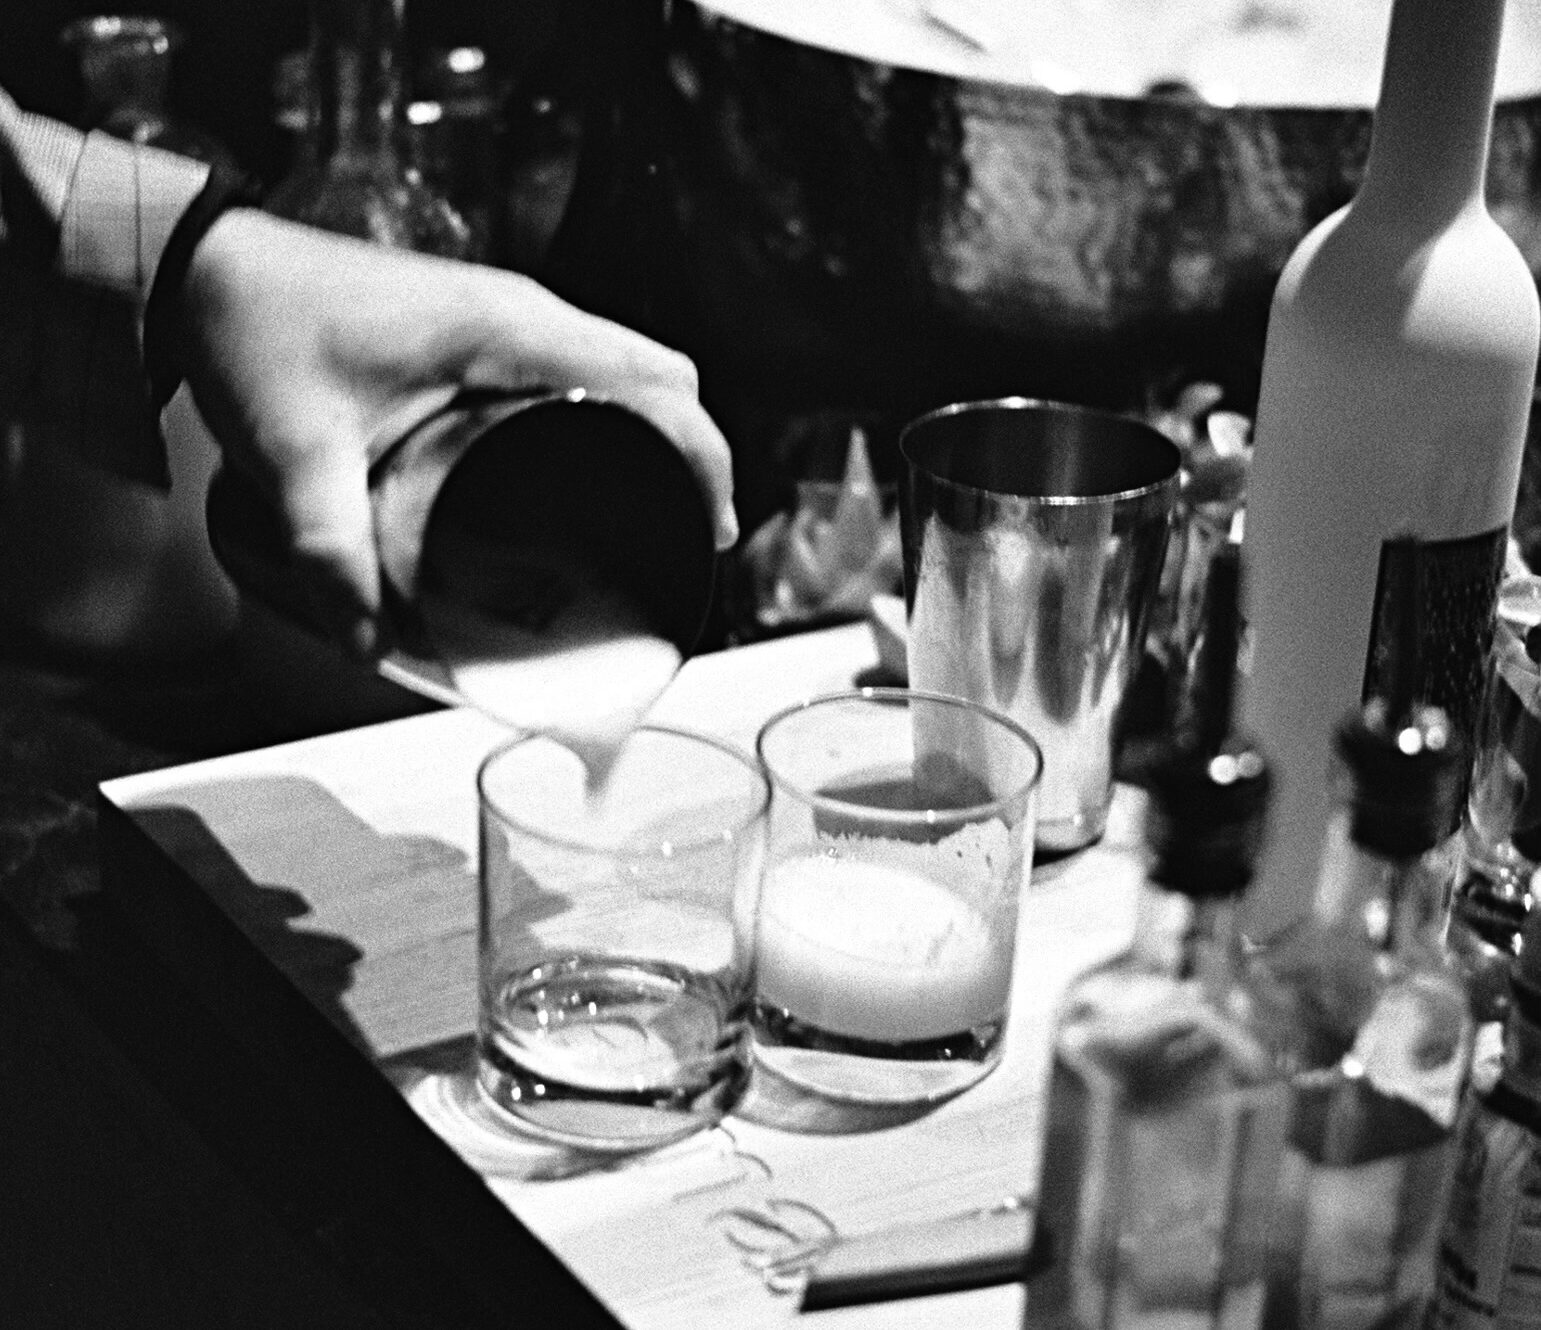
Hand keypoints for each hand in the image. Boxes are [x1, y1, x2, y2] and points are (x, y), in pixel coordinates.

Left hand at [177, 209, 736, 654]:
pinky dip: (616, 413)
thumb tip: (369, 639)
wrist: (211, 267)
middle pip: (662, 374)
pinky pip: (585, 365)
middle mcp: (524, 312)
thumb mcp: (298, 453)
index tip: (712, 524)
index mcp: (509, 331)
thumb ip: (333, 552)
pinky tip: (593, 468)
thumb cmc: (260, 329)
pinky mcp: (487, 327)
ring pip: (630, 365)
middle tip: (687, 532)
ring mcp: (509, 314)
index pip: (657, 380)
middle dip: (694, 453)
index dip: (704, 455)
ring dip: (658, 431)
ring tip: (654, 510)